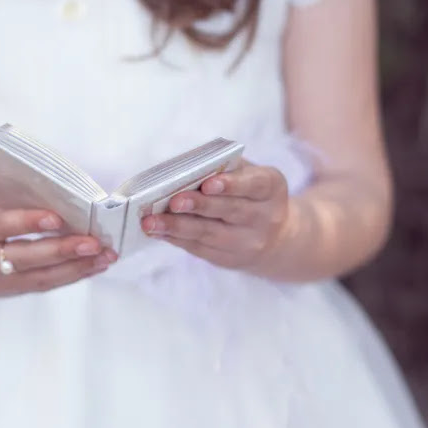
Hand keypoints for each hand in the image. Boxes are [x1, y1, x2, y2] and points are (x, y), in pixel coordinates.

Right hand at [0, 171, 117, 296]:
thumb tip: (33, 161)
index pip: (0, 226)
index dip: (28, 223)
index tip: (57, 218)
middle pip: (26, 257)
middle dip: (63, 250)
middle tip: (95, 242)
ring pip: (40, 277)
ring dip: (77, 268)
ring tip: (106, 256)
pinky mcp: (8, 292)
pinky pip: (43, 285)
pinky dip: (71, 276)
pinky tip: (95, 266)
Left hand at [141, 161, 288, 269]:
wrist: (275, 238)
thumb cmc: (249, 193)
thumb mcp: (248, 175)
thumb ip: (223, 168)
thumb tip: (182, 171)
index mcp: (271, 188)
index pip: (254, 185)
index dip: (231, 184)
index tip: (208, 183)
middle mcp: (265, 217)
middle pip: (230, 210)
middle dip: (199, 206)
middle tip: (173, 201)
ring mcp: (248, 242)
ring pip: (211, 234)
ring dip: (178, 227)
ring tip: (152, 222)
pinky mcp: (229, 259)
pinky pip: (200, 249)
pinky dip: (176, 238)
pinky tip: (157, 231)